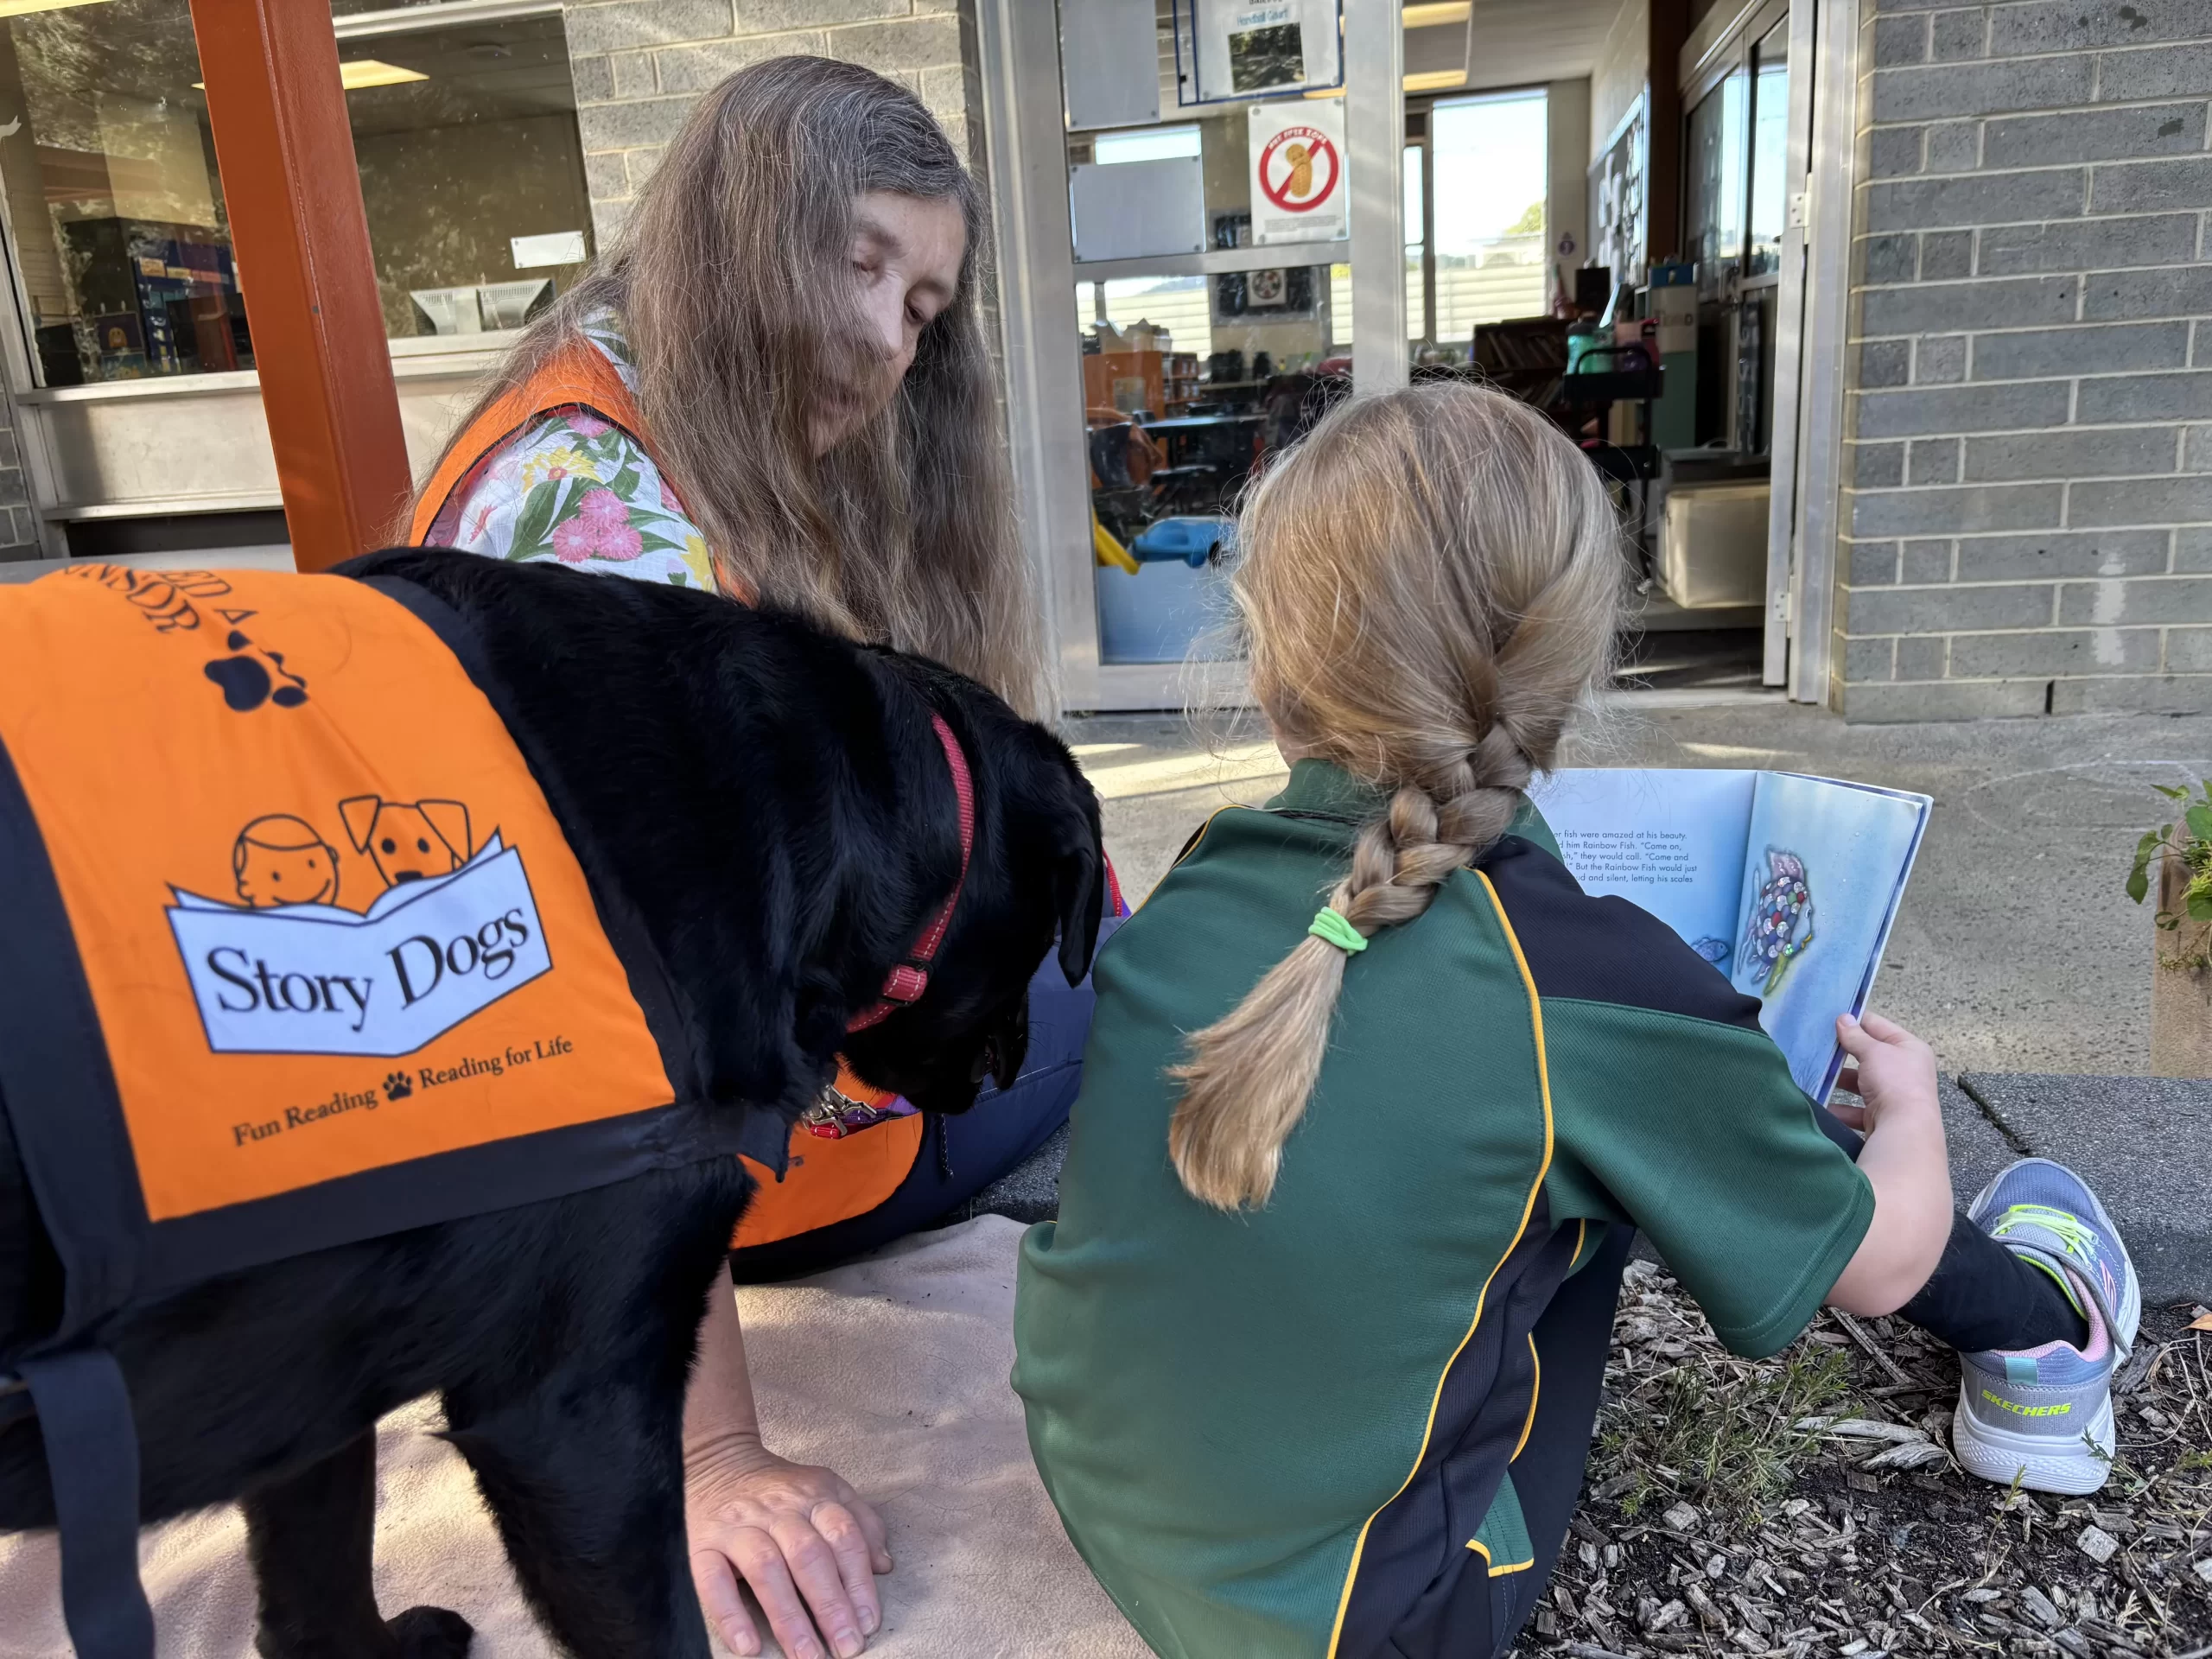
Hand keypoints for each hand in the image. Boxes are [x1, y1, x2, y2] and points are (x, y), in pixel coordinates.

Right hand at [686, 1435, 891, 1658]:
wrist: (716, 1463)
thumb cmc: (780, 1491)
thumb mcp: (826, 1490)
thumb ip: (860, 1523)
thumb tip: (884, 1566)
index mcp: (814, 1496)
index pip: (843, 1537)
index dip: (859, 1582)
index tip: (869, 1623)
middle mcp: (777, 1509)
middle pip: (809, 1555)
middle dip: (830, 1605)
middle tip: (846, 1647)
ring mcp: (738, 1526)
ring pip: (766, 1569)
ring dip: (789, 1616)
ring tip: (806, 1655)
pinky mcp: (702, 1545)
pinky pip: (712, 1581)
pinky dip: (730, 1615)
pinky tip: (748, 1646)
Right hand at [1829, 1010, 1937, 1135]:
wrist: (1904, 1130)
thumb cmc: (1895, 1082)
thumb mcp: (1873, 1052)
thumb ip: (1855, 1036)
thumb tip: (1843, 1018)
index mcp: (1910, 1048)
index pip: (1879, 1026)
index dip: (1855, 1021)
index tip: (1829, 1018)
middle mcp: (1906, 1071)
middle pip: (1869, 1056)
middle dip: (1844, 1053)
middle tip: (1818, 1045)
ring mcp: (1894, 1095)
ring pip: (1861, 1083)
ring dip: (1840, 1080)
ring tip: (1815, 1074)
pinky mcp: (1882, 1117)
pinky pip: (1857, 1109)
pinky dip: (1840, 1107)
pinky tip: (1821, 1103)